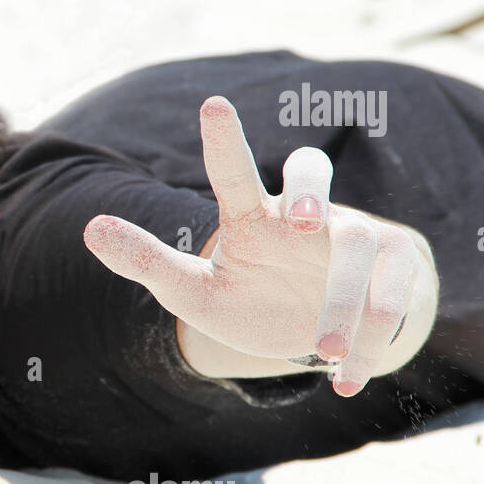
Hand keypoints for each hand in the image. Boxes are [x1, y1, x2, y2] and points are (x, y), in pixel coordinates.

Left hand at [82, 96, 435, 395]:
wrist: (324, 334)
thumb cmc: (252, 300)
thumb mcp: (195, 291)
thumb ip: (147, 262)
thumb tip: (89, 228)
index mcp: (251, 218)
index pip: (235, 174)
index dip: (224, 141)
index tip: (211, 105)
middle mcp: (304, 216)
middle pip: (313, 171)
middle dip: (312, 187)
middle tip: (305, 220)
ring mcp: (355, 236)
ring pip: (358, 244)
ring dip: (343, 298)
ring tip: (323, 348)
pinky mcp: (395, 267)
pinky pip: (392, 293)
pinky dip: (373, 340)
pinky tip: (346, 379)